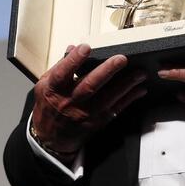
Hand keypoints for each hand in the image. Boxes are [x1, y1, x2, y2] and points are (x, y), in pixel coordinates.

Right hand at [31, 43, 146, 159]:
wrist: (51, 138)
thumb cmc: (49, 106)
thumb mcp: (45, 84)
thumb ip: (60, 66)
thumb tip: (72, 48)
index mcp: (54, 90)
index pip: (62, 73)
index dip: (73, 60)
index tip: (86, 47)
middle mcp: (70, 102)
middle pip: (89, 86)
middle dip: (107, 71)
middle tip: (121, 59)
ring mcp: (85, 114)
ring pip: (107, 98)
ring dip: (125, 85)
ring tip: (139, 73)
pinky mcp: (97, 122)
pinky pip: (116, 109)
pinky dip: (129, 98)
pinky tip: (139, 89)